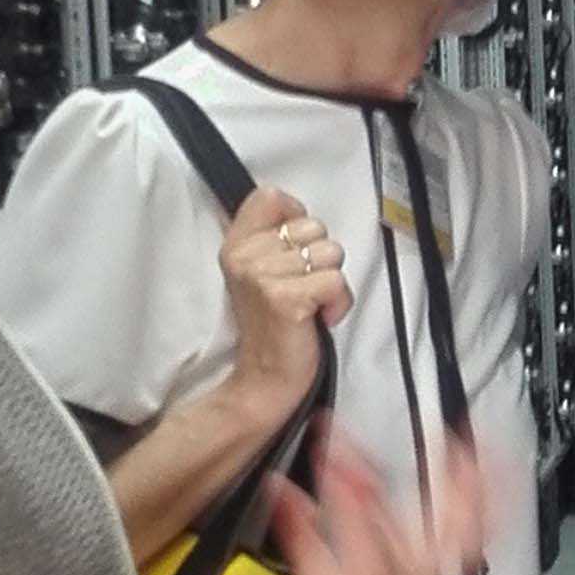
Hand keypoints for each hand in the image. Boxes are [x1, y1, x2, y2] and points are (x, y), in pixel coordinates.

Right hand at [220, 185, 349, 422]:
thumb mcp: (261, 271)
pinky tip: (319, 318)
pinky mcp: (286, 299)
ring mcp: (263, 277)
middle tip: (302, 288)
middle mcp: (244, 256)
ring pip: (331, 253)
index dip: (296, 216)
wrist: (264, 378)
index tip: (294, 248)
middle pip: (314, 226)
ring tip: (310, 304)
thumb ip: (273, 236)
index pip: (271, 196)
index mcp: (236, 244)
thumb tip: (297, 210)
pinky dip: (338, 302)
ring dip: (331, 282)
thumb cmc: (274, 323)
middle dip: (320, 258)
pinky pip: (336, 281)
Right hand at [270, 433, 489, 574]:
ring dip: (345, 485)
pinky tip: (281, 495)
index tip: (470, 438)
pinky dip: (301, 519)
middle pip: (413, 513)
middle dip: (401, 471)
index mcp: (430, 573)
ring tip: (329, 447)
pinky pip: (319, 547)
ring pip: (363, 523)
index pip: (467, 519)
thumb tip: (344, 466)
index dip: (475, 478)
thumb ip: (356, 520)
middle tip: (393, 436)